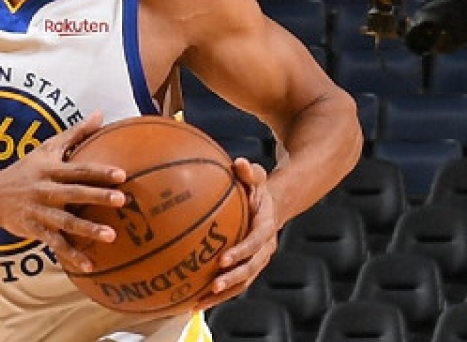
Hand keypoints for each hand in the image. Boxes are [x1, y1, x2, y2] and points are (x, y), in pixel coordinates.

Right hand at [0, 112, 126, 272]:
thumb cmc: (25, 169)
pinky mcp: (35, 230)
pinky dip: (72, 254)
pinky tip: (90, 265)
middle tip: (122, 200)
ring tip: (111, 236)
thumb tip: (99, 114)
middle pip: (75, 193)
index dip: (100, 171)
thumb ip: (75, 133)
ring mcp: (40, 212)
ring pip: (66, 222)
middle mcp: (46, 190)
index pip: (79, 169)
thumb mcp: (47, 148)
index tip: (122, 174)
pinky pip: (55, 244)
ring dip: (88, 229)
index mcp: (52, 170)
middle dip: (98, 197)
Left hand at [195, 158, 276, 311]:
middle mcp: (265, 248)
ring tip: (200, 303)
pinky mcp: (248, 268)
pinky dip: (217, 296)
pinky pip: (234, 285)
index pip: (256, 242)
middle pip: (251, 268)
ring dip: (223, 294)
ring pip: (243, 282)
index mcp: (266, 226)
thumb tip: (238, 162)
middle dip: (233, 279)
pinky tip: (194, 303)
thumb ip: (248, 172)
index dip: (242, 252)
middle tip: (213, 285)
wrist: (272, 206)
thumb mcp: (256, 176)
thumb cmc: (257, 189)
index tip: (223, 259)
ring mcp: (258, 260)